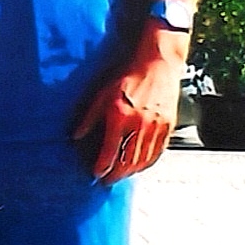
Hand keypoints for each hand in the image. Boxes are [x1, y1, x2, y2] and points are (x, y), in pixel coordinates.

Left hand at [73, 33, 186, 183]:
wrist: (157, 64)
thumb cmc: (129, 77)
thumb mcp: (103, 94)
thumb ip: (89, 118)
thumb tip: (76, 136)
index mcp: (120, 117)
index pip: (109, 152)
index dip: (102, 167)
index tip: (96, 174)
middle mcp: (139, 125)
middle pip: (127, 161)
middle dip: (116, 175)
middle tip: (107, 180)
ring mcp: (156, 127)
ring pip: (143, 160)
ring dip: (130, 172)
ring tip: (121, 175)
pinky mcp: (168, 127)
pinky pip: (157, 153)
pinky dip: (147, 163)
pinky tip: (139, 165)